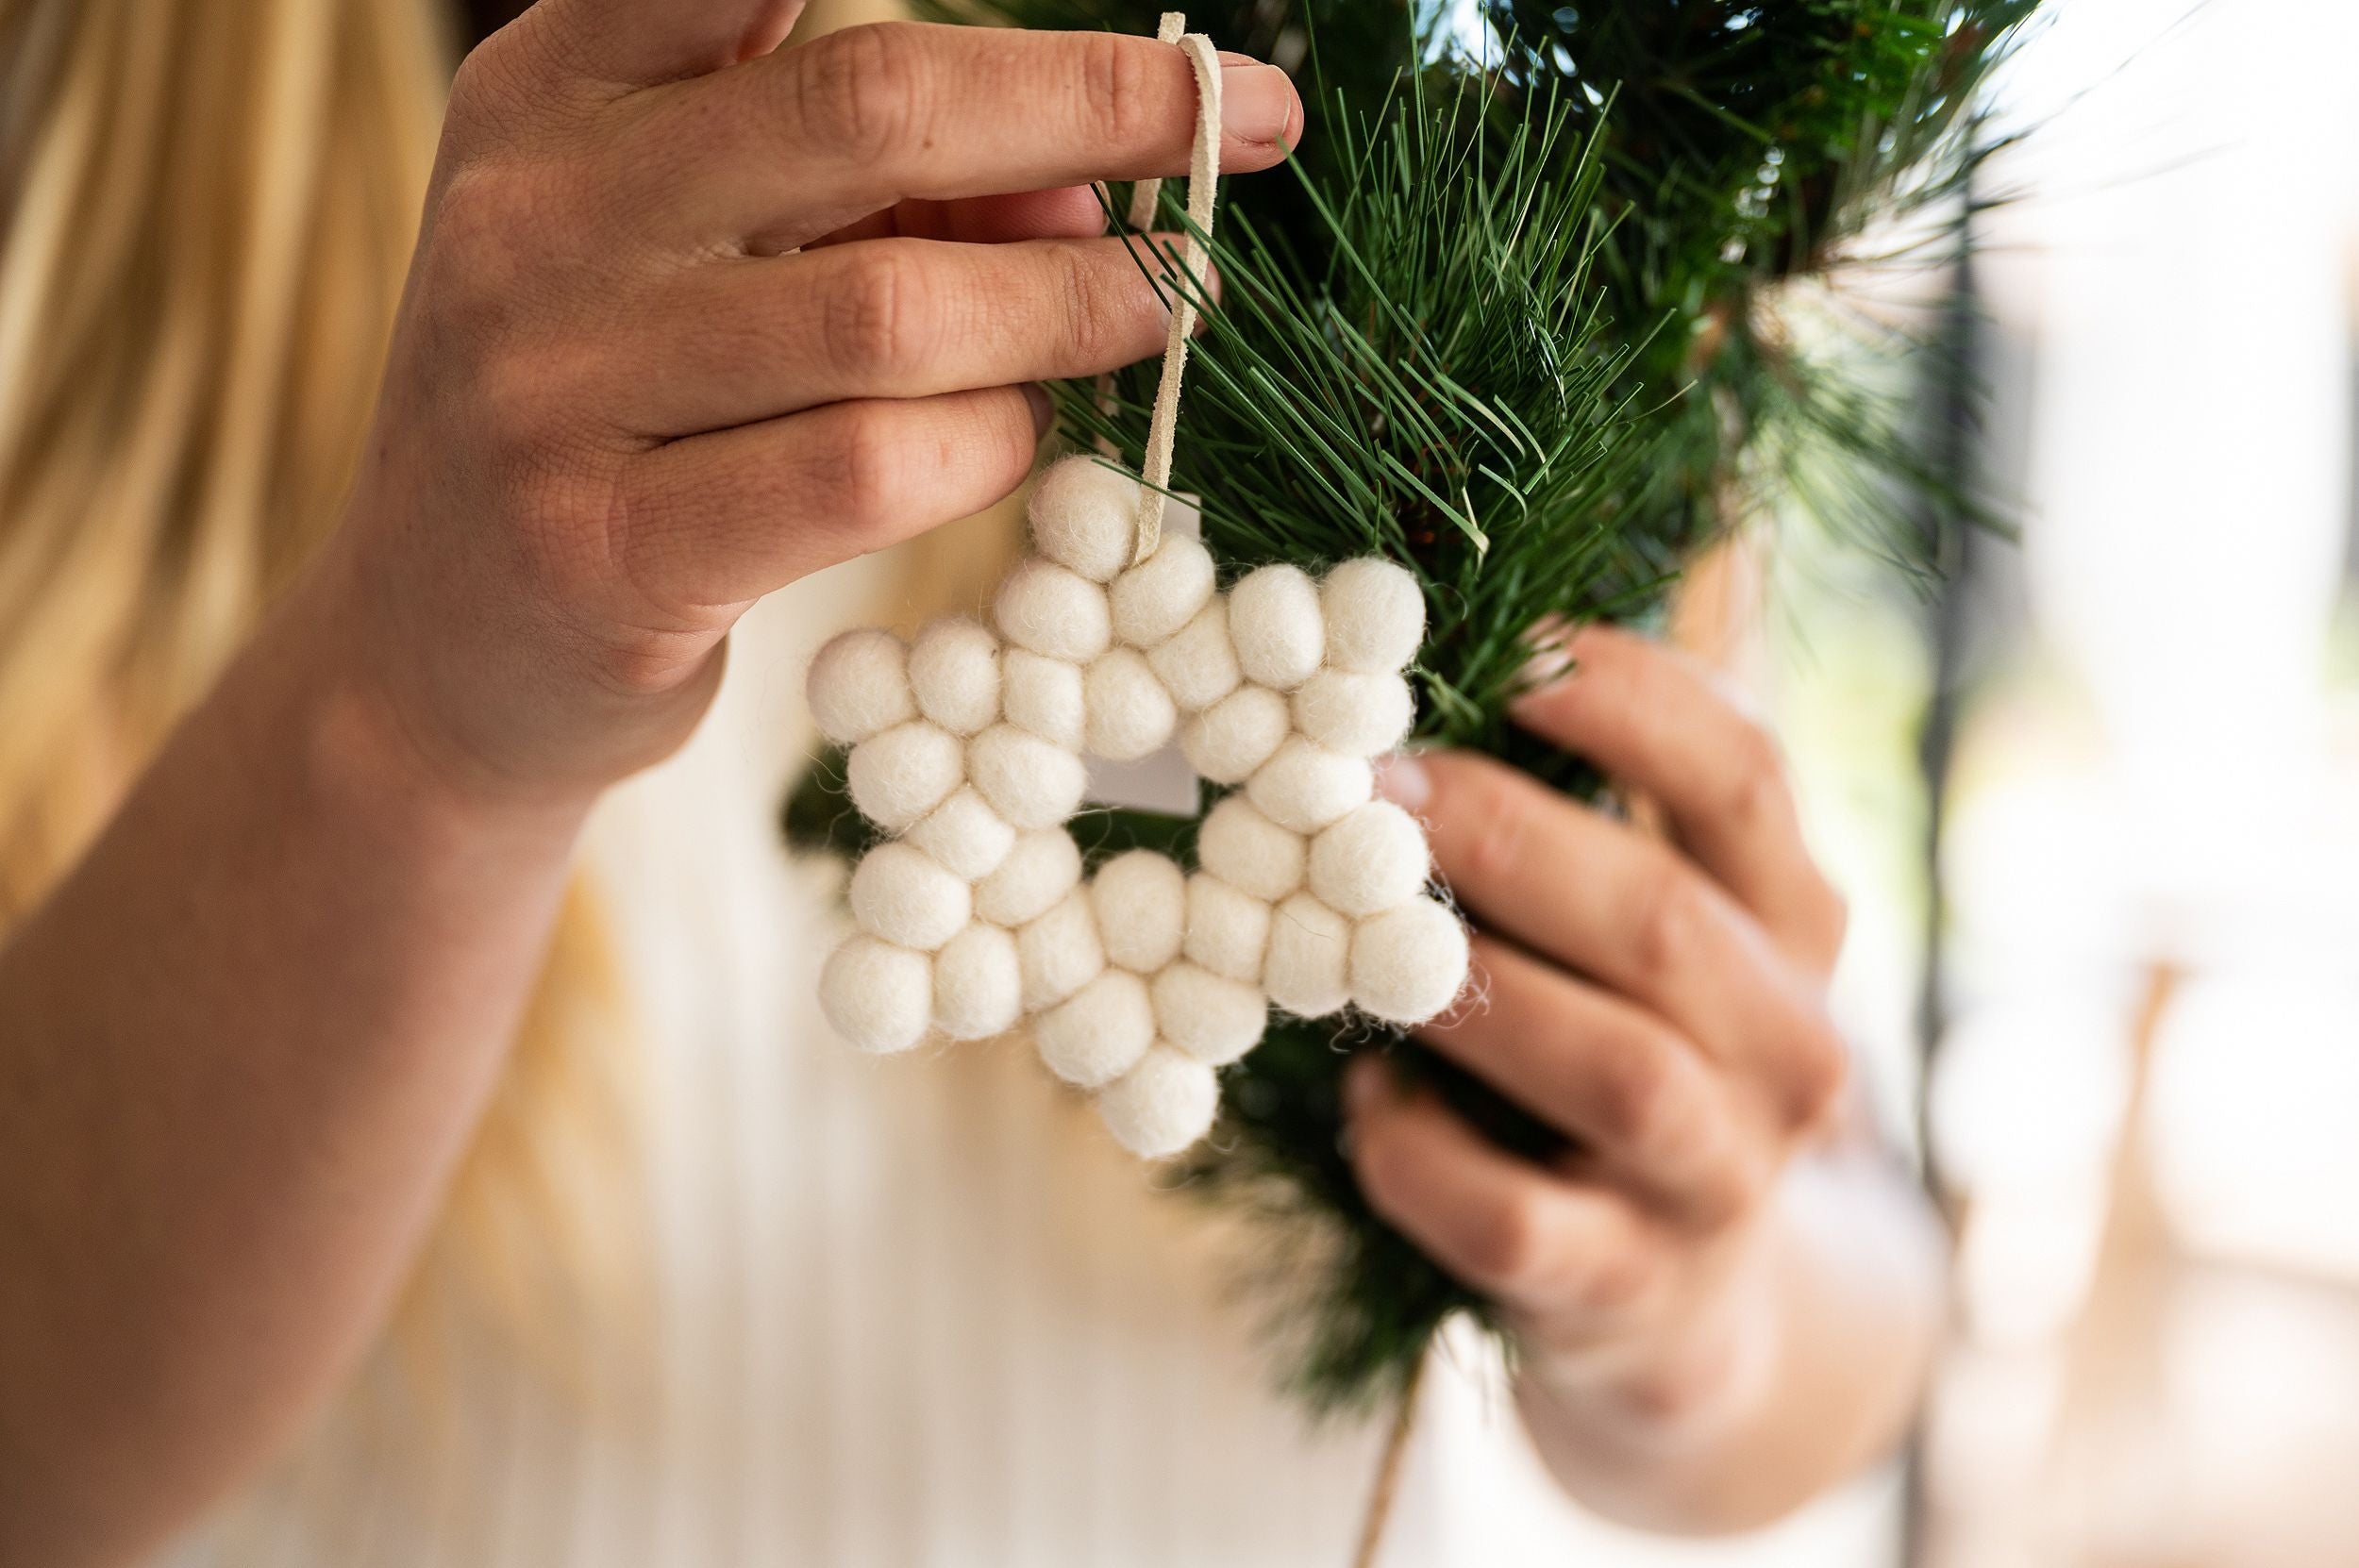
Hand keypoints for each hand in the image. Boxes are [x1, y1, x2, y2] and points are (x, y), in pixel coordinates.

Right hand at [298, 2, 1301, 808]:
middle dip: (1089, 104)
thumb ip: (860, 193)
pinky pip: (864, 471)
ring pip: (890, 308)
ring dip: (1067, 301)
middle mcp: (534, 215)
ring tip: (1157, 306)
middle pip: (866, 107)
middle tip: (1238, 127)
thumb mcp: (695, 260)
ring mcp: (556, 387)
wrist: (438, 652)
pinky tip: (1022, 435)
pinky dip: (986, 445)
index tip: (1135, 20)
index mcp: (549, 93)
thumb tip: (1083, 172)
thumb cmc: (607, 419)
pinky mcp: (609, 549)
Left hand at [1347, 624, 1851, 1437]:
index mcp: (1793, 924)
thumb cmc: (1630, 1052)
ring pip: (1612, 1068)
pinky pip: (1513, 1217)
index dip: (1618, 698)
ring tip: (1348, 935)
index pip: (1742, 774)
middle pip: (1659, 914)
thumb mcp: (1649, 928)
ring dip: (1467, 988)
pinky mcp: (1628, 1291)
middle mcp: (1788, 1048)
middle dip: (1496, 834)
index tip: (1493, 652)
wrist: (1690, 1307)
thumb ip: (1585, 806)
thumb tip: (1437, 645)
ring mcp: (1719, 1181)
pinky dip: (1419, 1152)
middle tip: (1365, 786)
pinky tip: (1367, 1102)